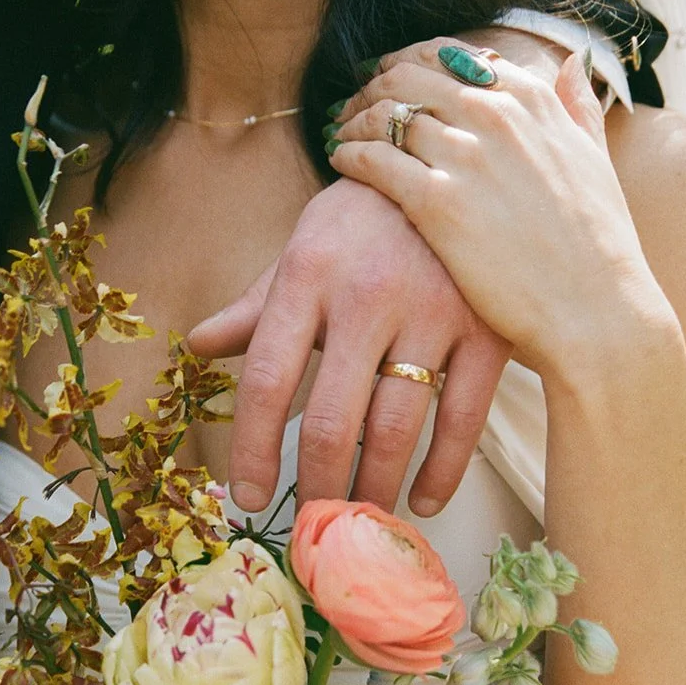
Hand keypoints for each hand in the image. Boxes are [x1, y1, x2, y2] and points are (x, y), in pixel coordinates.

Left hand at [187, 176, 510, 516]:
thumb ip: (256, 306)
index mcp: (308, 275)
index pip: (266, 379)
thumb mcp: (304, 247)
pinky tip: (422, 499)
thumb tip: (198, 346)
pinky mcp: (487, 328)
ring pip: (395, 428)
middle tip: (312, 524)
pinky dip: (441, 472)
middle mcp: (366, 296)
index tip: (247, 498)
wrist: (460, 161)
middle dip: (317, 487)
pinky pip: (462, 419)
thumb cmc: (368, 217)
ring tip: (361, 520)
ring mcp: (432, 312)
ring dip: (374, 488)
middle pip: (331, 419)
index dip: (253, 449)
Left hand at [327, 41, 657, 376]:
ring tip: (340, 131)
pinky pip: (373, 159)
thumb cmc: (597, 245)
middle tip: (352, 104)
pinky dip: (348, 153)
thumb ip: (577, 107)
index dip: (413, 62)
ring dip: (354, 117)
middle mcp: (497, 115)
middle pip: (409, 78)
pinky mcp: (437, 202)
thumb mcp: (595, 158)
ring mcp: (466, 156)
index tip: (390, 76)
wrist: (593, 308)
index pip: (452, 56)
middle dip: (374, 85)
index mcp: (532, 100)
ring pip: (385, 113)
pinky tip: (339, 161)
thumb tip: (570, 63)